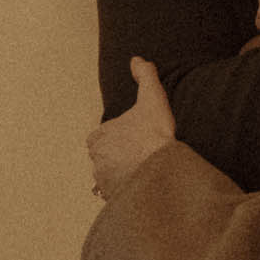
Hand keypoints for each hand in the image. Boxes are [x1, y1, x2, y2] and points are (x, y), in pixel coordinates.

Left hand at [86, 57, 174, 199]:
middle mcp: (96, 161)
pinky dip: (128, 192)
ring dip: (122, 176)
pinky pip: (118, 195)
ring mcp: (105, 182)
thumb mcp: (152, 98)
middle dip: (117, 158)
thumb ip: (145, 76)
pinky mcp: (115, 199)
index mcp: (98, 137)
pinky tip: (143, 188)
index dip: (116, 136)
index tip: (132, 137)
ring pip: (110, 177)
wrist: (162, 172)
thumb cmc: (154, 135)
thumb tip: (137, 60)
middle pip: (104, 158)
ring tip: (143, 173)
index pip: (100, 136)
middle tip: (140, 155)